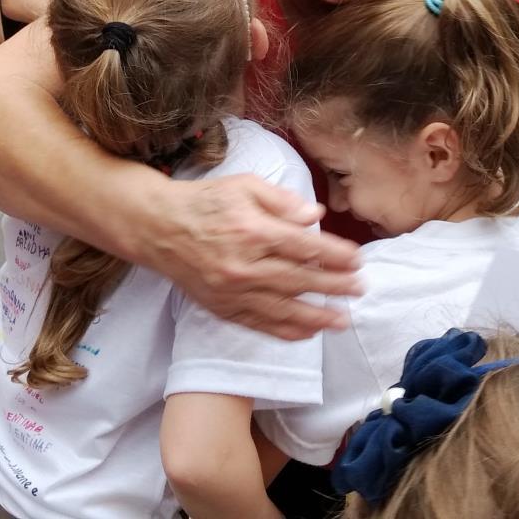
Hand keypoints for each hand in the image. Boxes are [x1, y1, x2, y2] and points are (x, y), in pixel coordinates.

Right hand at [146, 175, 362, 340]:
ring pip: (283, 309)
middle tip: (360, 288)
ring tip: (343, 320)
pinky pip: (260, 324)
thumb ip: (282, 201)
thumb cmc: (205, 202)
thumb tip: (316, 217)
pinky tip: (307, 332)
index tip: (357, 259)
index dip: (336, 255)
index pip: (305, 247)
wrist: (158, 228)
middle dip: (335, 286)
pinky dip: (285, 331)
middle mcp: (245, 266)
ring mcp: (233, 291)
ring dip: (317, 317)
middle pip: (299, 280)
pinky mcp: (222, 307)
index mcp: (253, 231)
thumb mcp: (244, 185)